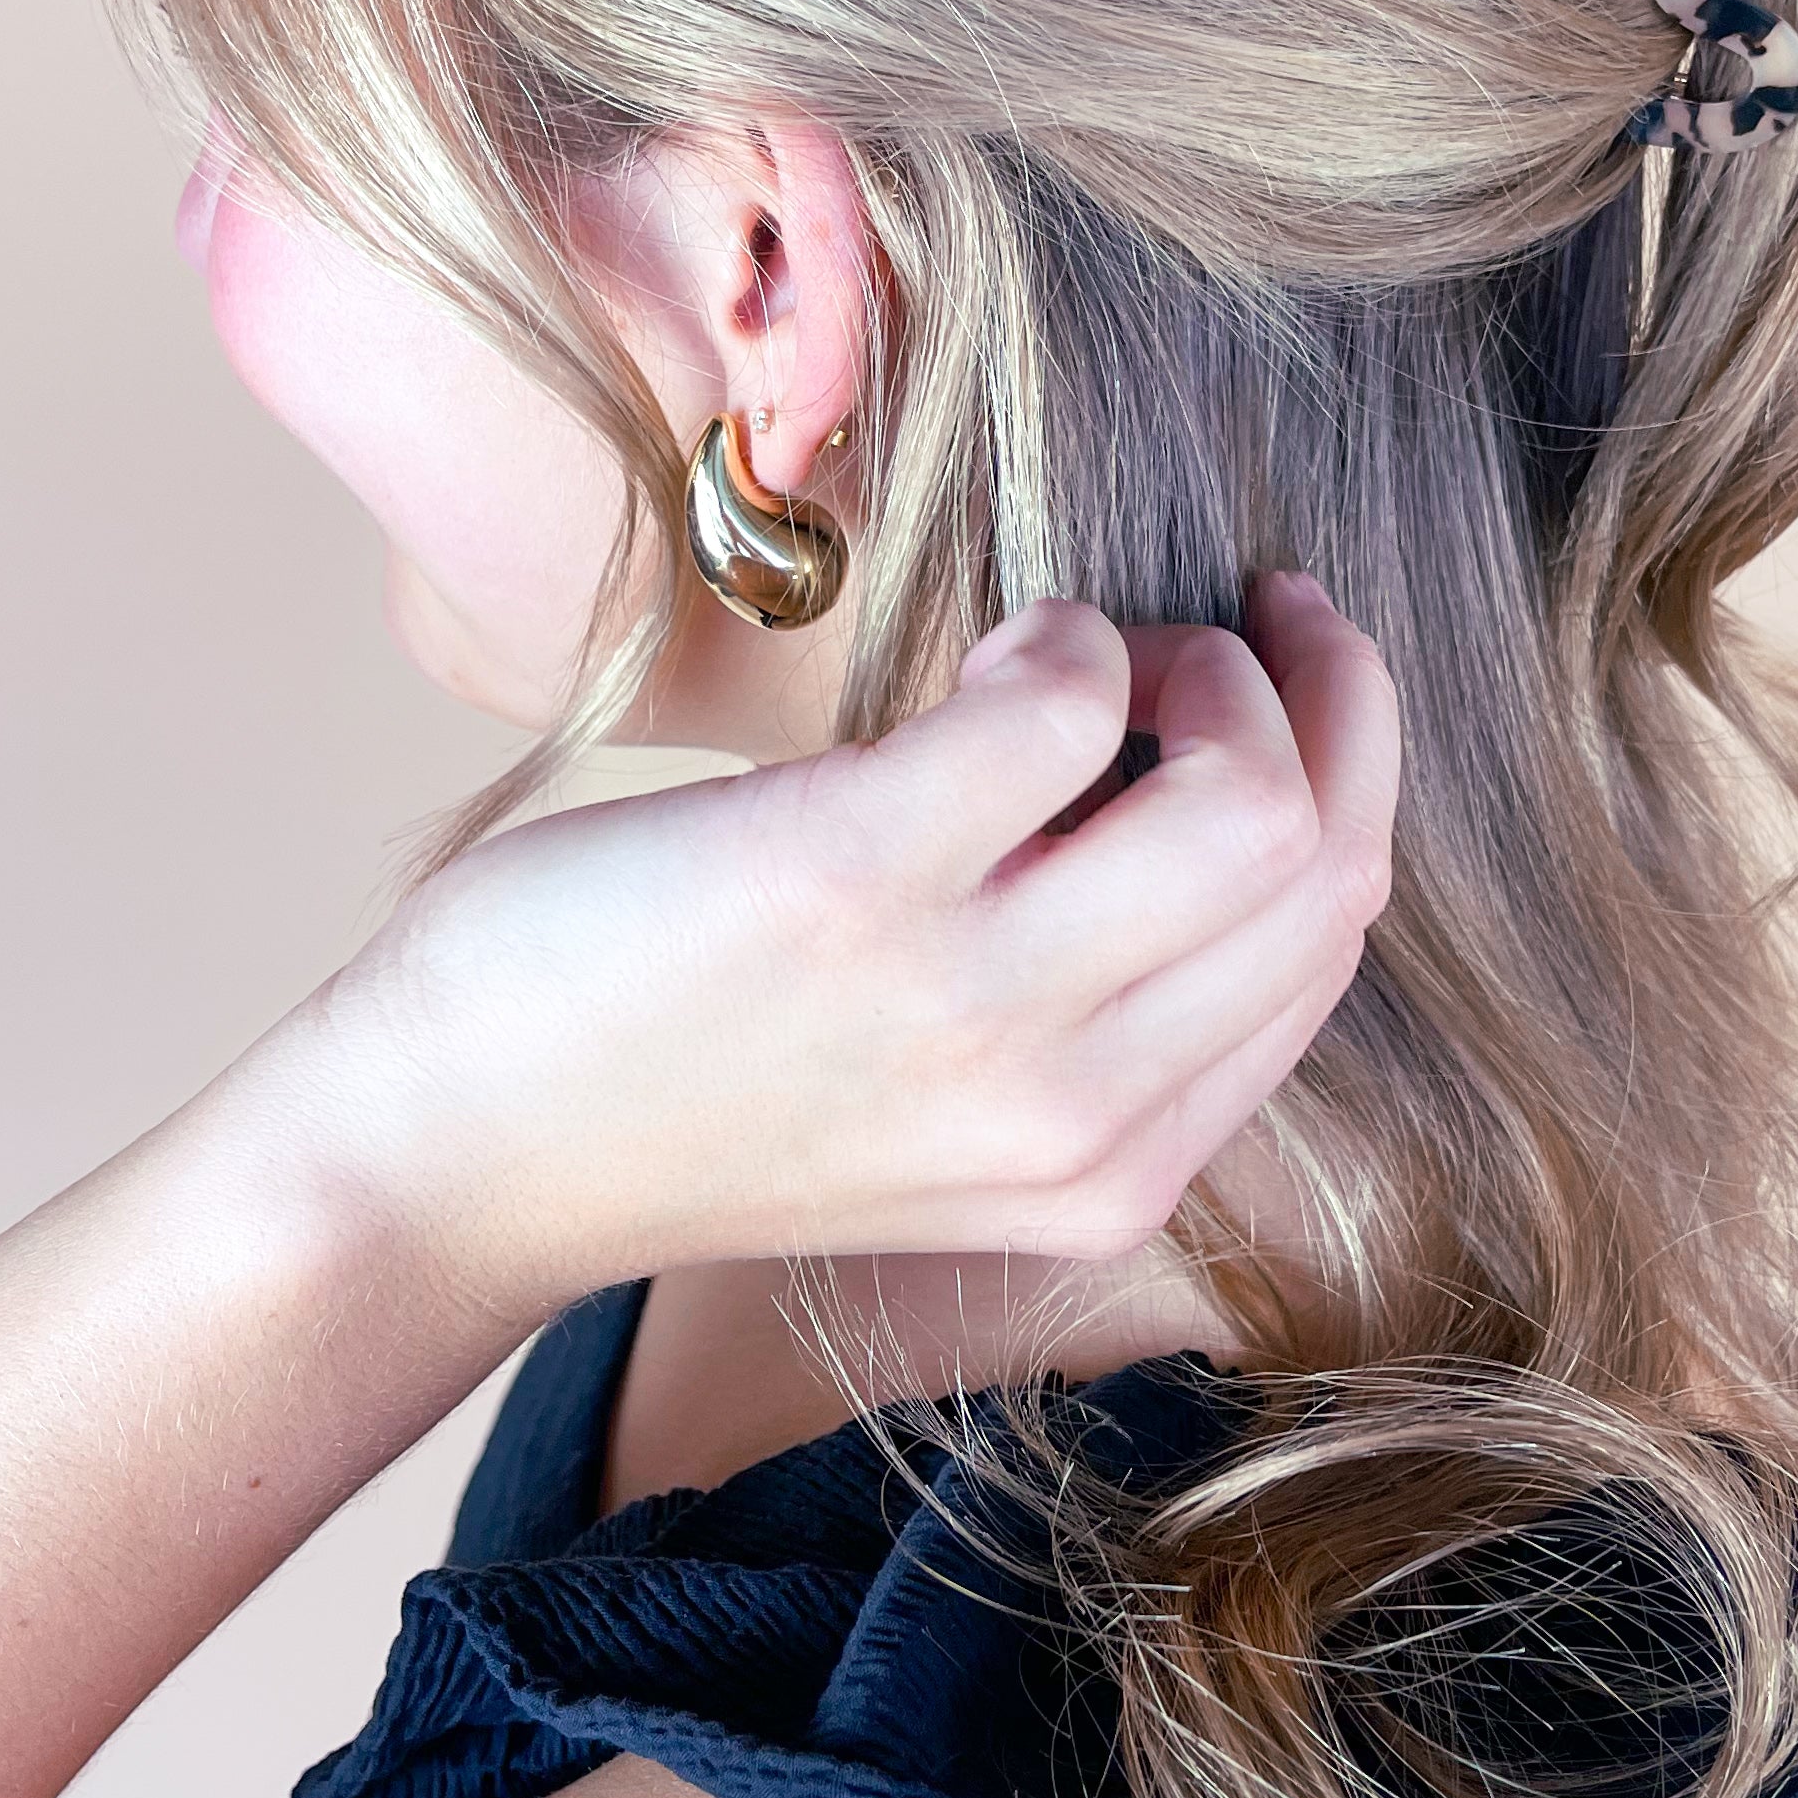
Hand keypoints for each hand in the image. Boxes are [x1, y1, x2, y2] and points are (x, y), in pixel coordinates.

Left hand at [269, 574, 1398, 1329]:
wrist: (454, 1156)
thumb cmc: (681, 1089)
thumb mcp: (944, 1112)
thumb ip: (1084, 1010)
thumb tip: (1187, 788)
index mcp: (1108, 1171)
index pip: (1330, 948)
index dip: (1343, 784)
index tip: (1288, 688)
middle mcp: (1068, 1115)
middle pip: (1324, 870)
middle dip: (1316, 703)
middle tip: (1231, 625)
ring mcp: (968, 1007)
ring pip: (1250, 798)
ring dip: (1204, 667)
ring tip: (1103, 645)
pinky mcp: (853, 884)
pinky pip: (1065, 701)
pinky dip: (1062, 635)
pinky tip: (992, 646)